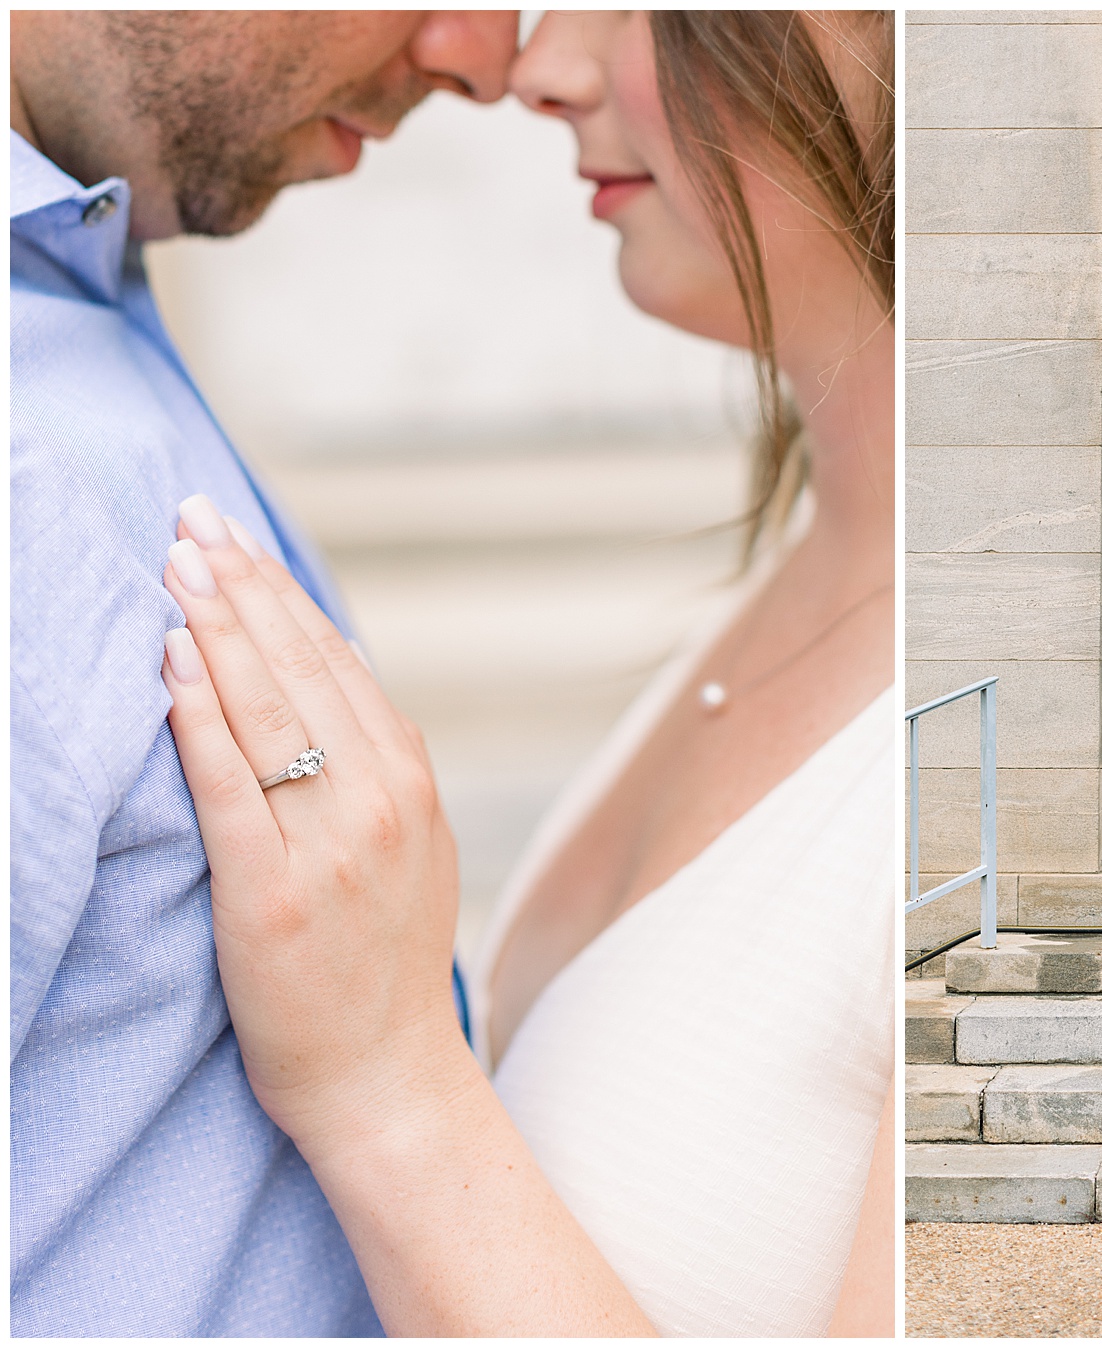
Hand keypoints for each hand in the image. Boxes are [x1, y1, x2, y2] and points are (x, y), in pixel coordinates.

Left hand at [159, 496, 467, 1151]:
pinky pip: (233, 784)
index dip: (278, 593)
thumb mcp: (406, 848)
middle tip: (191, 519)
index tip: (232, 538)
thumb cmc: (380, 965)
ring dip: (217, 625)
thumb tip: (325, 669)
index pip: (336, 661)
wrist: (387, 1077)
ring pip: (270, 709)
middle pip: (301, 668)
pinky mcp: (274, 894)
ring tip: (176, 562)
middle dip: (241, 585)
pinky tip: (175, 657)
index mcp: (410, 781)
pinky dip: (201, 713)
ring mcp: (332, 845)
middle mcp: (381, 799)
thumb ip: (372, 764)